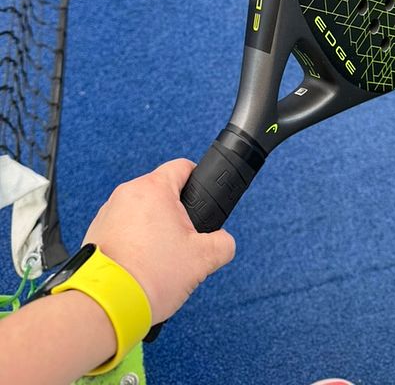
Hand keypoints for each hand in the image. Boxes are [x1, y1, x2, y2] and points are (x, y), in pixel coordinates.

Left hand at [83, 158, 235, 322]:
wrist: (106, 305)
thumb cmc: (149, 277)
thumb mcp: (202, 260)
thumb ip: (223, 243)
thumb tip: (223, 241)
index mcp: (154, 189)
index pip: (183, 167)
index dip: (198, 179)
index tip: (202, 198)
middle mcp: (127, 193)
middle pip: (162, 192)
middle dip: (175, 214)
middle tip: (183, 240)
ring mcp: (108, 211)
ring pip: (141, 211)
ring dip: (153, 228)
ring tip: (159, 258)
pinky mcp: (95, 231)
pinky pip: (123, 227)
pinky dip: (133, 240)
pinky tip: (140, 265)